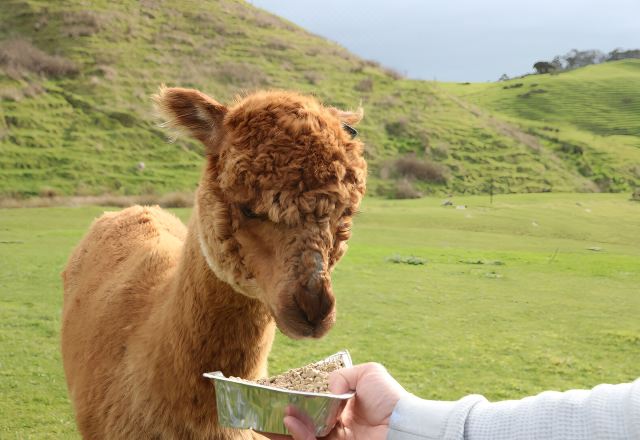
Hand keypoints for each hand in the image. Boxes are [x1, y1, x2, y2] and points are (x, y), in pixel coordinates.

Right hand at [260, 362, 406, 439]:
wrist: (406, 426)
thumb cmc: (391, 399)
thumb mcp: (369, 373)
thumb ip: (343, 375)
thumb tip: (327, 388)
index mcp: (345, 410)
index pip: (315, 408)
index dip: (298, 403)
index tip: (281, 397)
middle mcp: (339, 428)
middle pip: (305, 424)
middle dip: (283, 419)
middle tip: (265, 410)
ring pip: (304, 436)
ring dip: (287, 427)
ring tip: (276, 414)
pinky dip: (299, 435)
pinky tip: (290, 421)